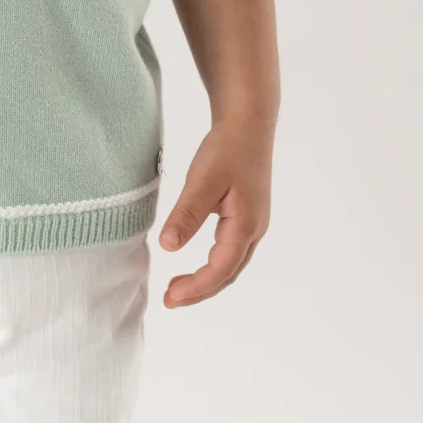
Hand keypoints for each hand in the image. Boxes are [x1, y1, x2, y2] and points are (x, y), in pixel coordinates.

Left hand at [155, 120, 272, 307]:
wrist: (249, 123)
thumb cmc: (227, 149)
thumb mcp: (202, 181)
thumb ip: (186, 215)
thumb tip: (168, 247)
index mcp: (245, 225)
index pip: (219, 270)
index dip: (195, 288)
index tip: (170, 298)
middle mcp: (254, 230)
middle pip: (228, 274)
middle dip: (200, 290)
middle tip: (170, 300)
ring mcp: (254, 223)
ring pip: (231, 264)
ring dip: (207, 280)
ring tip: (178, 287)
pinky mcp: (248, 215)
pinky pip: (231, 251)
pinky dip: (213, 265)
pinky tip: (197, 264)